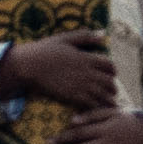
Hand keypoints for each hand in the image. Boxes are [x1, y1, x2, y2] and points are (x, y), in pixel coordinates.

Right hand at [3, 29, 118, 110]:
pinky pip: (89, 105)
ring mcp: (79, 85)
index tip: (111, 74)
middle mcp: (86, 73)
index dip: (113, 71)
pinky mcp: (71, 96)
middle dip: (112, 88)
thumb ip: (85, 36)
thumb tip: (102, 34)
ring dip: (107, 100)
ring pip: (102, 95)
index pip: (110, 65)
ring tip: (109, 103)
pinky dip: (95, 108)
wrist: (30, 65)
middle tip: (111, 91)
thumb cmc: (45, 50)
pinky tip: (95, 109)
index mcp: (86, 58)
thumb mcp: (66, 38)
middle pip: (109, 82)